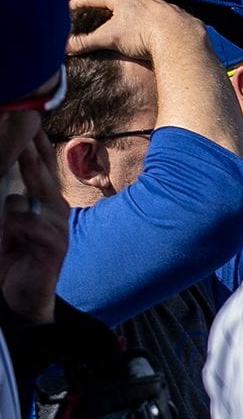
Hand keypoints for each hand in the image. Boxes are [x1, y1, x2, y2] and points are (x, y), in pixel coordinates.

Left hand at [0, 131, 69, 324]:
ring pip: (34, 197)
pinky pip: (30, 223)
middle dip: (32, 151)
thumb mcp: (7, 224)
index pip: (42, 168)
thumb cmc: (13, 259)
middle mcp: (55, 211)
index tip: (32, 119)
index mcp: (44, 203)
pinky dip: (16, 225)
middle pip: (43, 175)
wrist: (23, 299)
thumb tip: (10, 183)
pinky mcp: (55, 246)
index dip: (37, 145)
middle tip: (27, 124)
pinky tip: (13, 235)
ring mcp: (57, 228)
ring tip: (15, 189)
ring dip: (20, 193)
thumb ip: (11, 202)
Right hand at [65, 0, 206, 60]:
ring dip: (127, 11)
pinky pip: (157, 15)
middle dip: (103, 4)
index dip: (79, 3)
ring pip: (138, 5)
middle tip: (92, 10)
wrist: (181, 38)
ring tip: (120, 18)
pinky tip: (148, 27)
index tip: (68, 7)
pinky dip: (148, 20)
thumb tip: (64, 46)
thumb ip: (87, 41)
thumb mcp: (110, 38)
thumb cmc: (143, 35)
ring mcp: (159, 4)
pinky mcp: (174, 15)